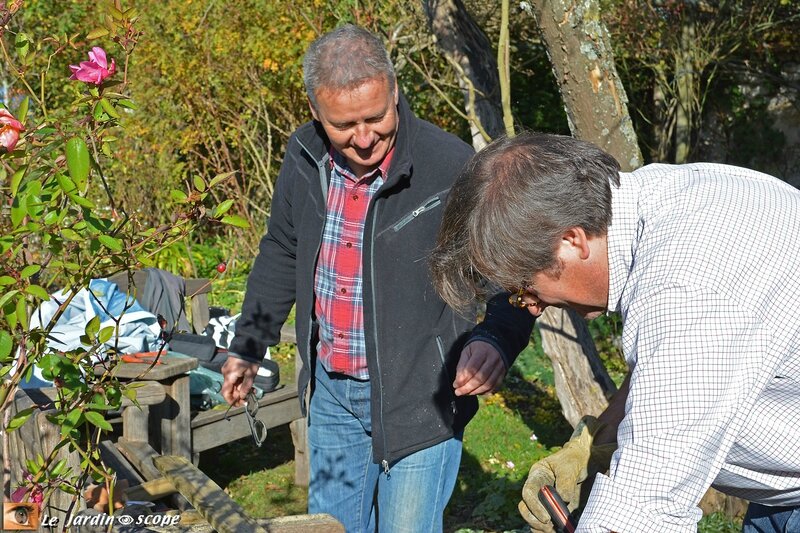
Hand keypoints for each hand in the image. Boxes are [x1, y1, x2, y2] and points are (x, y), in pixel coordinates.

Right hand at [221, 356, 259, 406]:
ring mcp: (227, 369)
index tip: (240, 404)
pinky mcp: (230, 366)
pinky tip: (248, 383)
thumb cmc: (250, 359)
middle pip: (229, 389)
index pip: (226, 393)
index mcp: (229, 376)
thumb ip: (246, 387)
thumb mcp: (250, 374)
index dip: (232, 401)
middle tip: (250, 396)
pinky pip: (233, 378)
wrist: (249, 344)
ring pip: (232, 384)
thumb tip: (242, 397)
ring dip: (240, 389)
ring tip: (252, 390)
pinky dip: (239, 382)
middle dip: (239, 395)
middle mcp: (225, 373)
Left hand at [453, 340, 506, 395]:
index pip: (472, 368)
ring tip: (466, 393)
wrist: (494, 344)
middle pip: (480, 378)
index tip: (455, 385)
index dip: (462, 379)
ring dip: (475, 392)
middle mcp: (493, 359)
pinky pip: (495, 387)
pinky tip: (476, 392)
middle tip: (458, 392)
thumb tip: (458, 383)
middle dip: (467, 388)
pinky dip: (484, 392)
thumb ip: (461, 366)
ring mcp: (500, 367)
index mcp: (482, 351)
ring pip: (488, 384)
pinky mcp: (503, 374)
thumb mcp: (467, 352)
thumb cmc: (477, 349)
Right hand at [518, 416, 615, 530]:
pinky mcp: (556, 510)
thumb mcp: (570, 466)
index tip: (546, 518)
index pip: (528, 492)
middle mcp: (538, 490)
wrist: (587, 463)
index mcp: (537, 476)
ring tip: (555, 531)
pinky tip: (560, 531)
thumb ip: (566, 481)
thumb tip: (562, 499)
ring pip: (533, 518)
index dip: (534, 506)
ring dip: (541, 528)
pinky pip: (546, 524)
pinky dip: (550, 530)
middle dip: (534, 520)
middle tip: (549, 526)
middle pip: (526, 508)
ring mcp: (546, 501)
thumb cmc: (575, 460)